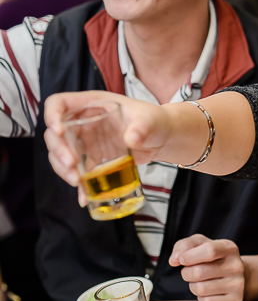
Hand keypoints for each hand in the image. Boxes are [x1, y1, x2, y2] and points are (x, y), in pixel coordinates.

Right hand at [43, 90, 171, 187]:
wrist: (162, 138)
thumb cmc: (154, 121)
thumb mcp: (150, 119)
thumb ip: (143, 126)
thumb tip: (132, 139)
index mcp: (91, 104)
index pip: (58, 103)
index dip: (52, 115)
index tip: (59, 131)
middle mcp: (81, 122)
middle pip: (54, 134)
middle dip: (58, 151)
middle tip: (71, 165)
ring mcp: (84, 142)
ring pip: (60, 155)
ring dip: (63, 169)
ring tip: (76, 181)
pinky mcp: (91, 160)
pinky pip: (77, 172)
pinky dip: (79, 185)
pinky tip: (84, 197)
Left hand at [169, 234, 247, 300]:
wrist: (236, 275)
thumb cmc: (213, 258)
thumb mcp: (200, 244)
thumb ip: (184, 246)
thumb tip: (174, 260)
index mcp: (229, 248)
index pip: (209, 250)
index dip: (189, 256)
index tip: (181, 259)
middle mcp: (236, 266)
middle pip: (199, 272)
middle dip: (186, 273)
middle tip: (190, 272)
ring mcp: (237, 285)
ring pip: (200, 289)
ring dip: (193, 286)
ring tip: (200, 281)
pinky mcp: (234, 300)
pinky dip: (202, 298)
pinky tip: (209, 292)